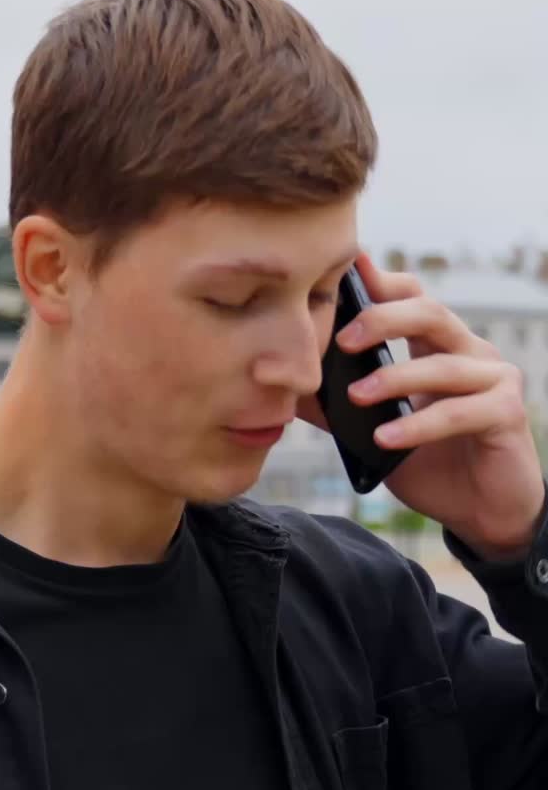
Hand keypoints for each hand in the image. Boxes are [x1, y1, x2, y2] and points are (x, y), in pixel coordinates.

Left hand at [298, 252, 545, 557]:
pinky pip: (459, 412)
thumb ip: (338, 406)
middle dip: (383, 319)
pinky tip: (386, 438)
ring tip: (356, 396)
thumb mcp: (375, 431)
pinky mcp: (506, 413)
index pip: (412, 298)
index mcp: (438, 346)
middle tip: (344, 341)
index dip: (381, 284)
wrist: (482, 511)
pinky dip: (418, 425)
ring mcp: (493, 379)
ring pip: (443, 365)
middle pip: (430, 313)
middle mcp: (470, 352)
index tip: (344, 278)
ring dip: (395, 378)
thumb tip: (283, 389)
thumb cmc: (431, 465)